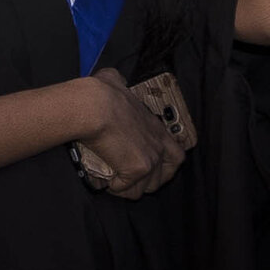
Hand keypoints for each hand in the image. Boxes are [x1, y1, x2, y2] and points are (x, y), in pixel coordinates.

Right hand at [71, 68, 189, 198]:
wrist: (94, 107)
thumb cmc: (101, 93)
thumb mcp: (114, 80)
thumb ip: (119, 83)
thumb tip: (114, 80)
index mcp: (156, 128)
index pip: (176, 155)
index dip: (165, 165)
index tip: (150, 167)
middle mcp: (158, 146)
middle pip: (164, 177)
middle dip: (148, 182)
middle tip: (130, 179)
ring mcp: (150, 159)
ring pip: (143, 189)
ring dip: (128, 187)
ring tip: (113, 180)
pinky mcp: (137, 170)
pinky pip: (125, 189)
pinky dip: (114, 187)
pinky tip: (104, 179)